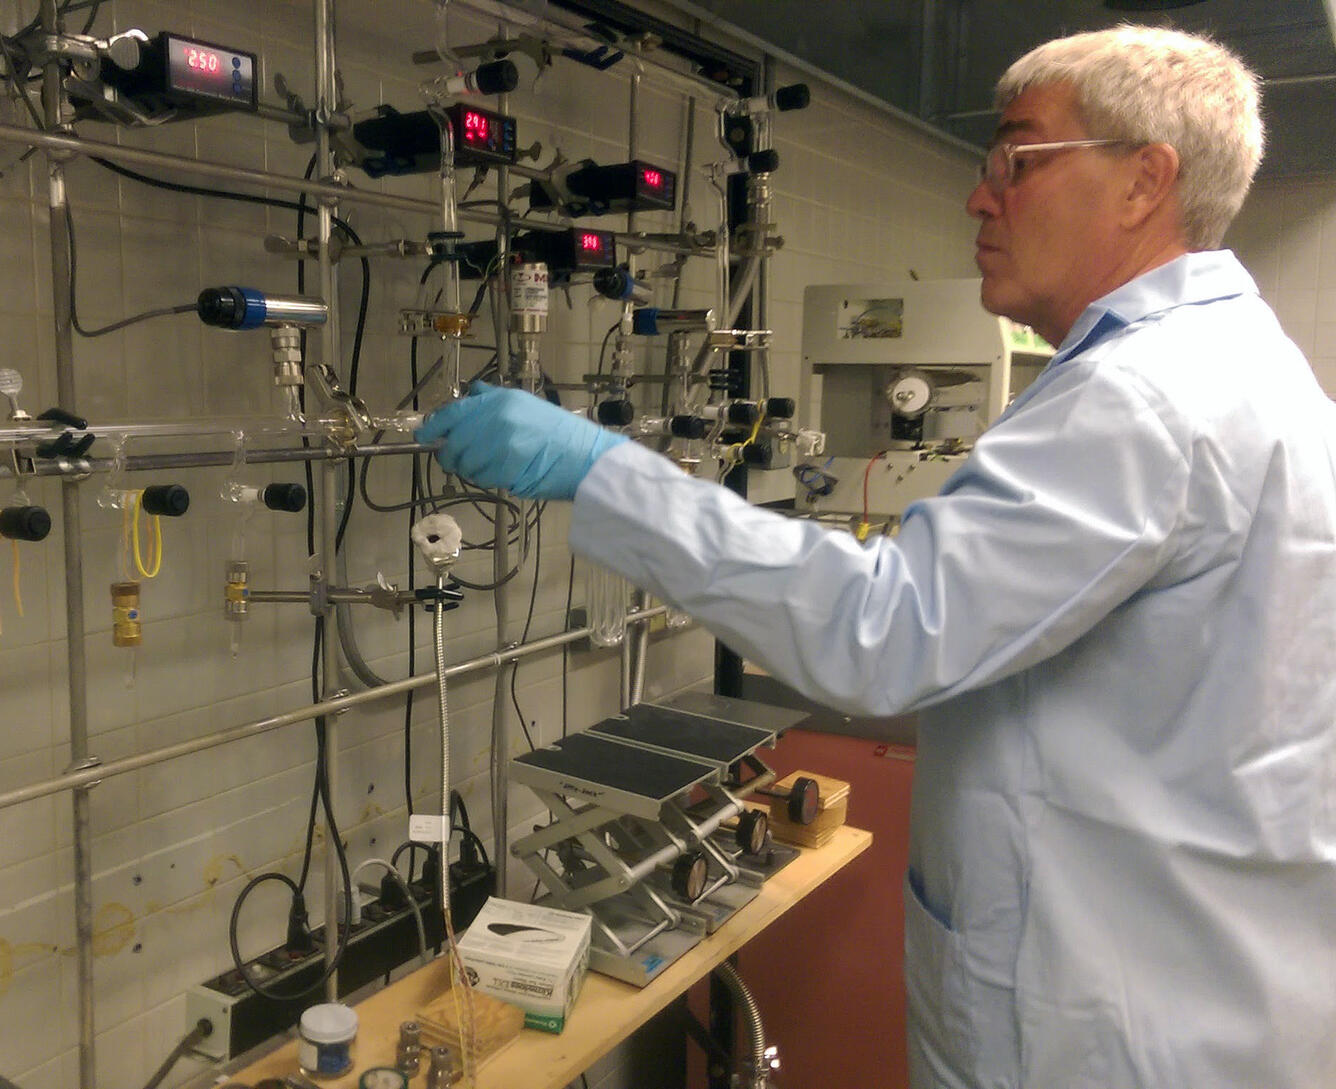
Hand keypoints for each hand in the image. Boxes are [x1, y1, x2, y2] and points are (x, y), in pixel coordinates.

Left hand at [415, 381, 626, 500]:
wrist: (585, 457)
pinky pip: (481, 478)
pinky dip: (487, 480)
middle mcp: (496, 417)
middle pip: (453, 442)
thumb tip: (468, 394)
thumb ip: (493, 399)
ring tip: (491, 467)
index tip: (423, 436)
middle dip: (450, 456)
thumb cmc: (557, 434)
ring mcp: (500, 443)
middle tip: (458, 461)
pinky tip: (503, 474)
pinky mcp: (505, 467)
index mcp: (499, 400)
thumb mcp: (525, 404)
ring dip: (471, 470)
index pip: (453, 412)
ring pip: (465, 463)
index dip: (433, 426)